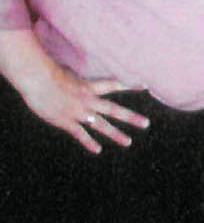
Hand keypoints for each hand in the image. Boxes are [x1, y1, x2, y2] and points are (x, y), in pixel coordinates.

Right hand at [16, 58, 147, 153]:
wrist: (37, 80)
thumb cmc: (49, 73)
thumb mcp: (70, 73)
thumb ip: (78, 78)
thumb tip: (79, 75)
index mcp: (90, 87)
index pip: (114, 85)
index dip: (130, 85)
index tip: (146, 86)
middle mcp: (88, 100)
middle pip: (114, 110)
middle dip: (131, 117)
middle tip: (146, 124)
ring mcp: (79, 112)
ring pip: (101, 125)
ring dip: (115, 134)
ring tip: (128, 142)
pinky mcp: (66, 121)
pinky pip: (80, 134)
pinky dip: (89, 142)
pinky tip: (98, 150)